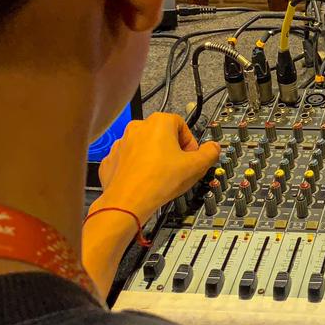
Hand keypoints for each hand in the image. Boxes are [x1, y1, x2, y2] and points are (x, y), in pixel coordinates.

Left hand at [97, 111, 221, 224]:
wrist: (128, 201)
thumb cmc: (157, 181)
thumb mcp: (196, 167)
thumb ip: (209, 153)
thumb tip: (213, 149)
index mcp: (159, 122)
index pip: (182, 125)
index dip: (190, 142)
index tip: (191, 157)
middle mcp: (137, 127)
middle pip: (162, 134)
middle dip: (172, 150)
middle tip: (179, 167)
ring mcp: (122, 143)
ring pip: (144, 147)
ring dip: (154, 158)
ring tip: (162, 177)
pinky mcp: (112, 159)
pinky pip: (129, 160)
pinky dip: (138, 168)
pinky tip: (146, 181)